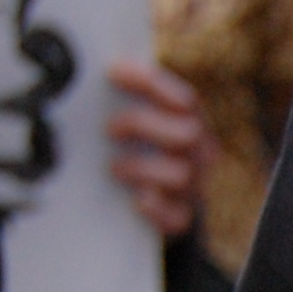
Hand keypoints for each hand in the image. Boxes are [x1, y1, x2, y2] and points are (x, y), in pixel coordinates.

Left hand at [106, 61, 209, 237]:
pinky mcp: (181, 218)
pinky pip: (177, 216)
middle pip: (189, 133)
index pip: (185, 100)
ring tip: (114, 168)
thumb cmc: (141, 150)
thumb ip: (130, 100)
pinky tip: (138, 200)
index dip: (152, 84)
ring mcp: (193, 186)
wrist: (156, 202)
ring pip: (181, 175)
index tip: (114, 73)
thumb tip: (93, 77)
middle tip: (110, 129)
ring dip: (143, 168)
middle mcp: (199, 154)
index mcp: (192, 124)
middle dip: (145, 125)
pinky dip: (157, 208)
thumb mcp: (142, 122)